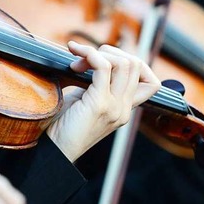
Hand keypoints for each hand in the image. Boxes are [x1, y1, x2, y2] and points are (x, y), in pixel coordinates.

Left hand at [46, 41, 160, 161]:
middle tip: (82, 62)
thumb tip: (96, 58)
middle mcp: (124, 109)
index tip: (105, 59)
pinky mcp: (99, 104)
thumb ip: (97, 84)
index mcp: (124, 110)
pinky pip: (103, 67)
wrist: (53, 150)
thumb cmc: (62, 126)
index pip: (150, 81)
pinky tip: (76, 56)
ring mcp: (115, 107)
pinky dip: (90, 55)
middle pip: (136, 65)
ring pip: (124, 63)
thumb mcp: (85, 101)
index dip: (132, 61)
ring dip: (98, 53)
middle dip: (110, 52)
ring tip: (77, 63)